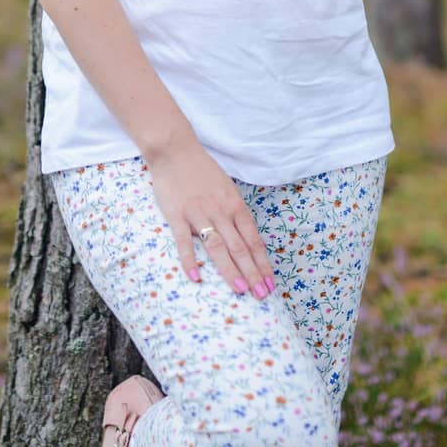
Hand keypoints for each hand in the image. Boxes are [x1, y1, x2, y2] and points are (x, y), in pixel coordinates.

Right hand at [146, 140, 276, 298]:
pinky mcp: (177, 215)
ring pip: (218, 247)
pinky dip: (190, 260)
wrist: (176, 151)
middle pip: (240, 247)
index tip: (271, 282)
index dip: (263, 263)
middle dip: (253, 273)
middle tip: (262, 295)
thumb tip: (250, 239)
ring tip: (241, 290)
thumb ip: (237, 213)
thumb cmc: (203, 171)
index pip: (253, 240)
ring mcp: (199, 214)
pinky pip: (184, 241)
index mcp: (235, 205)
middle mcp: (221, 211)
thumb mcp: (228, 189)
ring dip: (230, 270)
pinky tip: (196, 278)